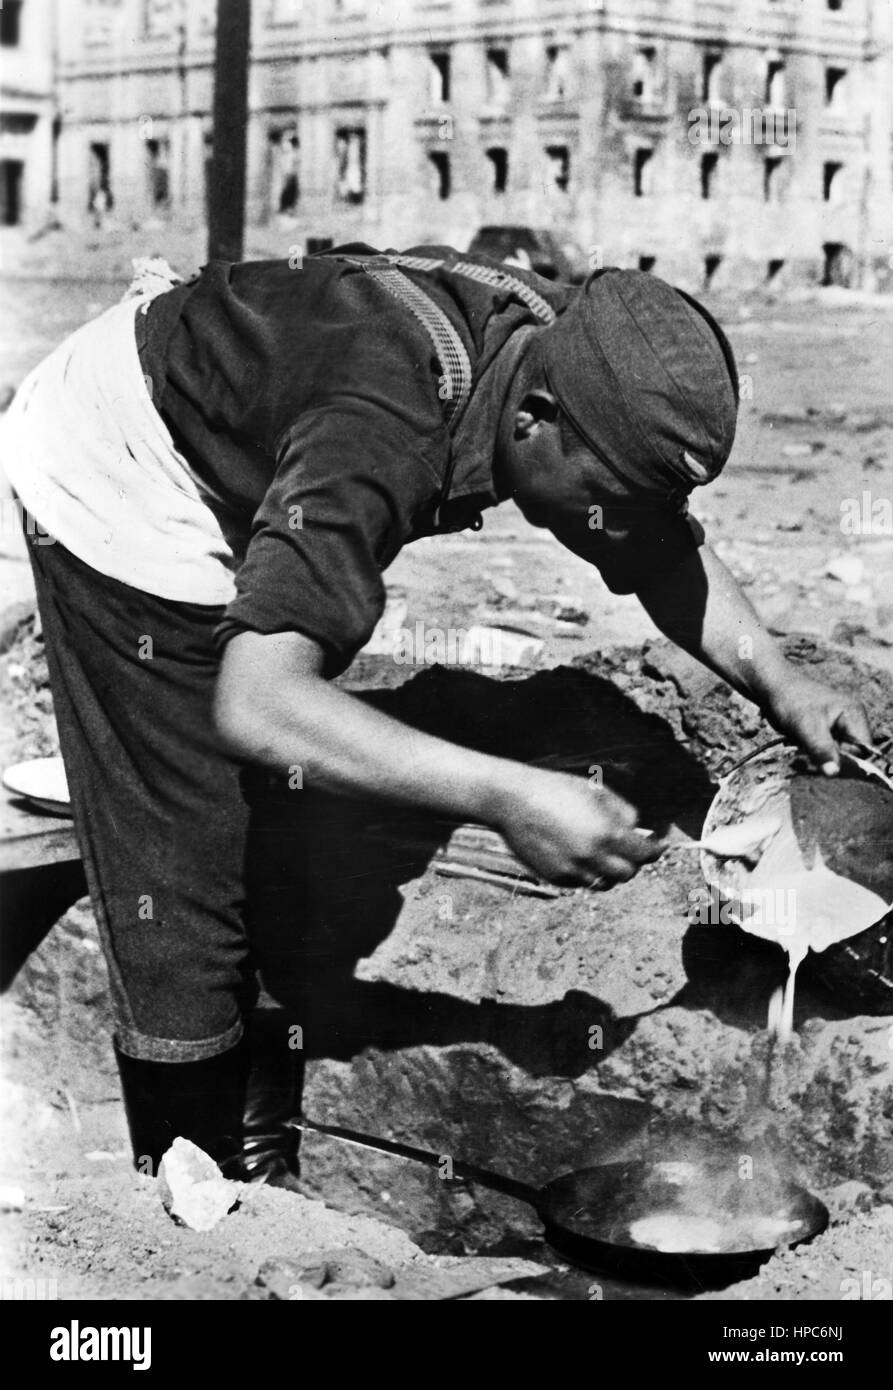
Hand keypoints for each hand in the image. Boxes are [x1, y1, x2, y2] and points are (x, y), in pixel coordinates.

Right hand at [493, 768, 662, 886]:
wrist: (512, 800)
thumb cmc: (555, 789)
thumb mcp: (595, 791)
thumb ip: (622, 812)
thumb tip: (637, 829)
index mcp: (606, 833)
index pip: (643, 854)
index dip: (655, 850)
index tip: (659, 846)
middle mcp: (592, 856)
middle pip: (627, 874)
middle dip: (632, 862)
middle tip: (629, 849)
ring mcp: (572, 870)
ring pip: (604, 882)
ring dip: (609, 871)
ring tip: (602, 853)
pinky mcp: (555, 877)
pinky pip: (581, 882)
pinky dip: (586, 872)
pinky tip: (578, 854)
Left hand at [763, 667, 871, 774]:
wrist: (773, 688)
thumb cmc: (791, 700)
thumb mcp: (807, 726)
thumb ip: (822, 749)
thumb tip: (834, 772)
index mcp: (854, 715)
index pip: (863, 749)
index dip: (847, 761)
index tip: (825, 764)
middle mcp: (850, 722)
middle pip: (851, 755)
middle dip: (831, 761)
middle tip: (809, 758)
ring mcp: (837, 729)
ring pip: (836, 757)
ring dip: (819, 760)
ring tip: (801, 751)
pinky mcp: (825, 735)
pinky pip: (824, 753)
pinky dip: (813, 756)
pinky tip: (800, 749)